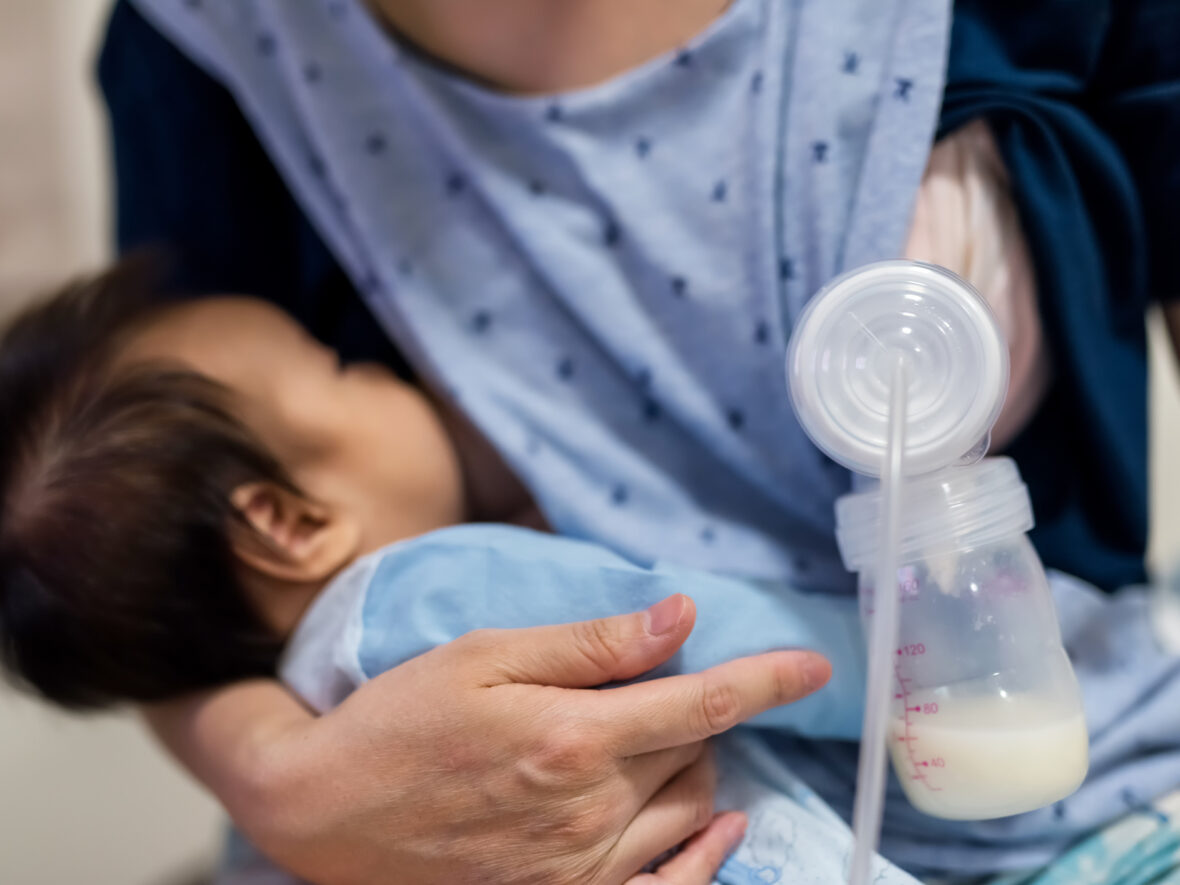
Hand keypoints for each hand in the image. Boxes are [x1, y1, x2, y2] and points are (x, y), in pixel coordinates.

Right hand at [171, 594, 828, 883]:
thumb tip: (678, 619)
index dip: (765, 681)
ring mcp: (579, 868)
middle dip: (704, 716)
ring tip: (663, 742)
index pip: (700, 705)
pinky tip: (715, 827)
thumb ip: (589, 643)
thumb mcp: (485, 656)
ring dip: (697, 772)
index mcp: (572, 736)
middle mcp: (588, 811)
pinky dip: (704, 856)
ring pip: (689, 815)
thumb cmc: (400, 719)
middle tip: (668, 689)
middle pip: (696, 758)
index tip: (813, 667)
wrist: (325, 811)